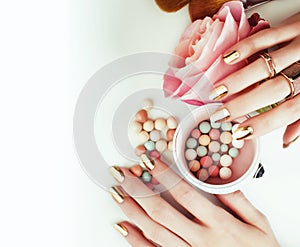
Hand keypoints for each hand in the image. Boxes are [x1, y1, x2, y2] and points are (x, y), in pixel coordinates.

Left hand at [109, 156, 278, 246]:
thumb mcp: (258, 224)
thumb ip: (238, 200)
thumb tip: (218, 179)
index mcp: (218, 224)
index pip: (184, 193)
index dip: (164, 174)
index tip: (149, 159)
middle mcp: (199, 239)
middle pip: (161, 211)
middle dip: (138, 189)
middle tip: (122, 173)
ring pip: (153, 230)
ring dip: (132, 209)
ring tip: (116, 193)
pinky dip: (135, 240)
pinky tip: (123, 225)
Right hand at [208, 17, 299, 147]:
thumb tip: (285, 142)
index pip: (287, 112)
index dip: (261, 124)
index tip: (239, 133)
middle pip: (272, 90)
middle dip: (242, 104)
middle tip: (220, 114)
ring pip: (264, 66)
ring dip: (236, 80)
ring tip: (216, 91)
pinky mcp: (294, 25)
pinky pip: (266, 37)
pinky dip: (244, 48)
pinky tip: (227, 58)